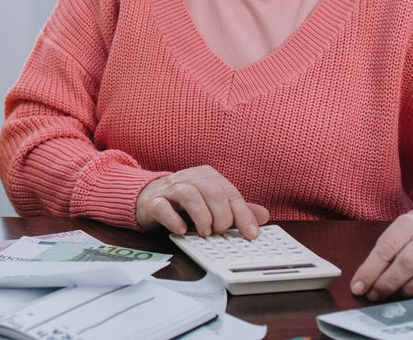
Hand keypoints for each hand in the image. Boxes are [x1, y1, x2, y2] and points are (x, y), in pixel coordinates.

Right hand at [135, 166, 269, 238]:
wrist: (149, 199)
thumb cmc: (184, 204)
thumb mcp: (213, 206)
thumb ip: (236, 210)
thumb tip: (263, 216)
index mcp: (207, 176)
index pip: (230, 193)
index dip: (243, 215)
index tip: (251, 234)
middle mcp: (189, 178)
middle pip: (211, 191)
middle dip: (220, 216)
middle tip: (220, 233)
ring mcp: (169, 188)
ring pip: (189, 194)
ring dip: (201, 217)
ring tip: (204, 233)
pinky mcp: (153, 201)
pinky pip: (163, 207)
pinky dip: (174, 220)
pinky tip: (182, 230)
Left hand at [351, 211, 412, 299]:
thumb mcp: (394, 236)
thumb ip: (379, 258)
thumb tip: (361, 285)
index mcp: (408, 226)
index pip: (386, 250)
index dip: (370, 271)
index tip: (358, 287)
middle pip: (407, 264)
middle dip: (387, 284)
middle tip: (374, 294)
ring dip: (407, 291)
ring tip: (394, 294)